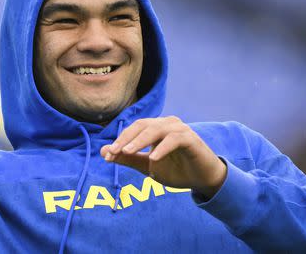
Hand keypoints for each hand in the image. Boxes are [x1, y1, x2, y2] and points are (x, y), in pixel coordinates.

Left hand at [101, 116, 226, 198]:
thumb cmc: (176, 170)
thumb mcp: (148, 167)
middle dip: (126, 139)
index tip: (108, 155)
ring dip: (140, 140)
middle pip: (142, 125)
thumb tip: (103, 152)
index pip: (133, 129)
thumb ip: (128, 158)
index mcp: (156, 128)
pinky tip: (153, 158)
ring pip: (156, 129)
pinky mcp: (191, 138)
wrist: (202, 180)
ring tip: (128, 152)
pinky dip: (162, 147)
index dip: (120, 141)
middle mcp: (167, 124)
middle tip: (113, 152)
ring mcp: (179, 129)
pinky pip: (174, 139)